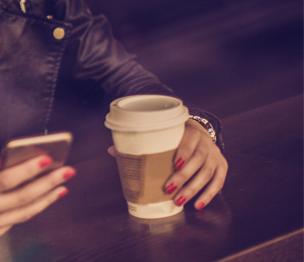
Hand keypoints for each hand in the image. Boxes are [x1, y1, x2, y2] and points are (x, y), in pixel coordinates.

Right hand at [0, 148, 73, 241]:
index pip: (7, 180)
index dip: (28, 169)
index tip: (47, 159)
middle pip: (23, 198)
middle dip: (48, 184)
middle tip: (66, 172)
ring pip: (24, 213)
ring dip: (46, 199)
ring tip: (61, 186)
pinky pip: (16, 220)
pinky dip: (31, 208)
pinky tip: (42, 198)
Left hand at [106, 120, 227, 209]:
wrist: (198, 133)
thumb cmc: (174, 137)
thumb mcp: (162, 135)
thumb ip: (141, 142)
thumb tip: (112, 151)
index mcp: (191, 130)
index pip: (190, 139)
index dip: (184, 151)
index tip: (174, 164)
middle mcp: (206, 142)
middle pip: (199, 159)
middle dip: (184, 176)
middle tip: (169, 189)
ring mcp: (216, 154)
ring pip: (208, 172)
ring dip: (194, 188)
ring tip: (180, 201)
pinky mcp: (222, 165)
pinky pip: (218, 181)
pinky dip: (209, 194)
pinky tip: (198, 205)